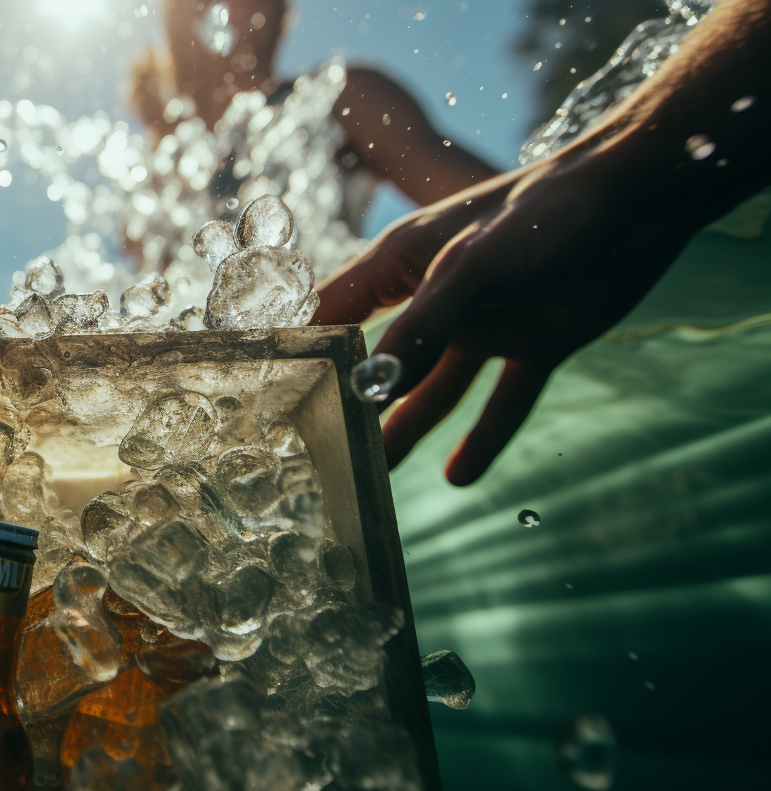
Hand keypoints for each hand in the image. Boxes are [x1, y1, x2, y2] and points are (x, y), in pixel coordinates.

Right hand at [312, 151, 698, 484]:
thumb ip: (421, 328)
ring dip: (407, 429)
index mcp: (402, 263)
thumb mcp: (468, 269)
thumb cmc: (543, 213)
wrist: (640, 199)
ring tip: (375, 477)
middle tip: (317, 449)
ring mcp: (485, 323)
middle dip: (351, 401)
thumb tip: (370, 389)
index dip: (299, 348)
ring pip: (434, 389)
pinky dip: (484, 438)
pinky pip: (502, 401)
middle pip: (381, 360)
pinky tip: (460, 477)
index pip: (332, 311)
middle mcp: (437, 297)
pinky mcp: (534, 343)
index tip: (264, 391)